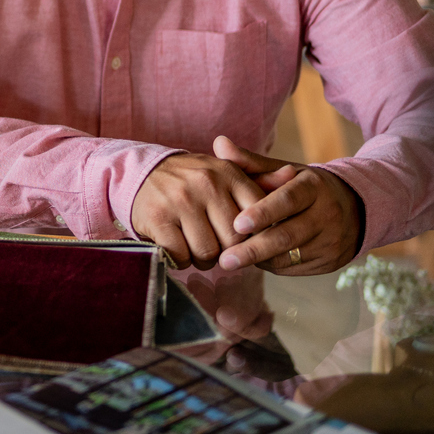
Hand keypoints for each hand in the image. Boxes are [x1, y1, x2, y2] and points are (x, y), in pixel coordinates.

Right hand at [128, 143, 266, 269]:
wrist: (140, 173)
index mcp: (227, 173)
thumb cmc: (191, 181)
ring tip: (195, 247)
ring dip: (202, 259)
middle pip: (234, 241)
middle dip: (227, 252)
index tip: (242, 239)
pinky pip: (181, 255)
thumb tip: (293, 175)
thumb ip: (260, 181)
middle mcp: (205, 184)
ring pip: (208, 252)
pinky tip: (176, 248)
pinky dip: (180, 260)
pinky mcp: (157, 218)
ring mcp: (179, 201)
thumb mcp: (224, 174)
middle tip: (215, 246)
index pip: (258, 214)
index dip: (253, 235)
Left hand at [214, 136, 363, 274]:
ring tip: (230, 260)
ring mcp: (331, 241)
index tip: (237, 224)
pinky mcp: (330, 263)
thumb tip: (218, 143)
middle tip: (224, 259)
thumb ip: (250, 162)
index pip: (288, 200)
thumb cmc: (304, 188)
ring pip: (289, 256)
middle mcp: (327, 214)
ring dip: (258, 259)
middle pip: (287, 235)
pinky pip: (293, 268)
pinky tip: (254, 260)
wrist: (355, 209)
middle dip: (253, 249)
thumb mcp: (284, 170)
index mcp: (313, 187)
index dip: (263, 212)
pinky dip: (270, 265)